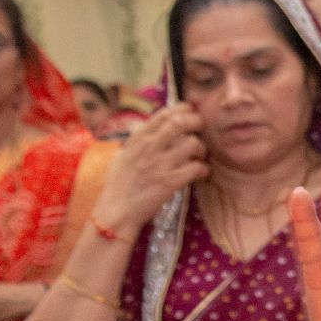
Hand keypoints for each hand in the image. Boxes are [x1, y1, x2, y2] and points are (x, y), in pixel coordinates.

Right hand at [91, 105, 207, 235]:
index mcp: (138, 139)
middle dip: (196, 122)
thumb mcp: (123, 155)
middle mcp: (149, 147)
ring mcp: (160, 165)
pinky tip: (200, 173)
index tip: (190, 110)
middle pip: (181, 123)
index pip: (163, 113)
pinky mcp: (170, 182)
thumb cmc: (119, 184)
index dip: (182, 109)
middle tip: (202, 129)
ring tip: (199, 156)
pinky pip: (197, 168)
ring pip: (192, 144)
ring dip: (201, 149)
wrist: (117, 211)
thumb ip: (138, 139)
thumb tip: (149, 125)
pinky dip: (203, 169)